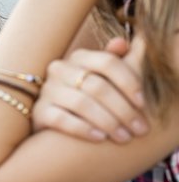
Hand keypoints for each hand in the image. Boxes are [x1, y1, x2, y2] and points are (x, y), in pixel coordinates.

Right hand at [33, 37, 147, 141]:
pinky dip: (83, 129)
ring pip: (81, 104)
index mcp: (79, 57)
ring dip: (108, 122)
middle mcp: (59, 70)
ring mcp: (47, 91)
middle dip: (123, 109)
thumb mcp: (101, 76)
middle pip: (97, 86)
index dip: (129, 82)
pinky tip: (100, 138)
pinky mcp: (38, 112)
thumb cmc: (86, 96)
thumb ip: (116, 60)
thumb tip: (125, 42)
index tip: (143, 104)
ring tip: (123, 137)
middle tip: (139, 129)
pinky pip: (62, 120)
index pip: (107, 62)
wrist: (54, 120)